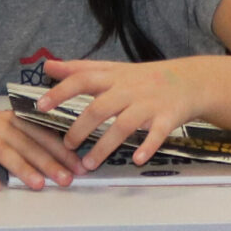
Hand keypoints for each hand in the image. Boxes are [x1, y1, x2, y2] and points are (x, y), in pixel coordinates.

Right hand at [0, 101, 82, 193]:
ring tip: (39, 185)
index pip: (41, 133)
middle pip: (27, 144)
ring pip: (4, 152)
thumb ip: (21, 140)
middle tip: (68, 179)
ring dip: (23, 169)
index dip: (62, 149)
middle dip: (50, 162)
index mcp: (9, 119)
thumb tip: (51, 158)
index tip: (79, 165)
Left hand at [36, 57, 208, 168]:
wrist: (189, 80)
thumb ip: (80, 69)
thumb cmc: (144, 78)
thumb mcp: (112, 69)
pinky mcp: (167, 118)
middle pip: (100, 107)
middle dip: (81, 128)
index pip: (83, 80)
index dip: (61, 91)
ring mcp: (149, 104)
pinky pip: (157, 134)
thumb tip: (48, 66)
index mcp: (113, 77)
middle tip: (66, 146)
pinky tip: (136, 160)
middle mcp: (129, 90)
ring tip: (88, 164)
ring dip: (105, 145)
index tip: (41, 105)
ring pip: (124, 125)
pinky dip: (147, 147)